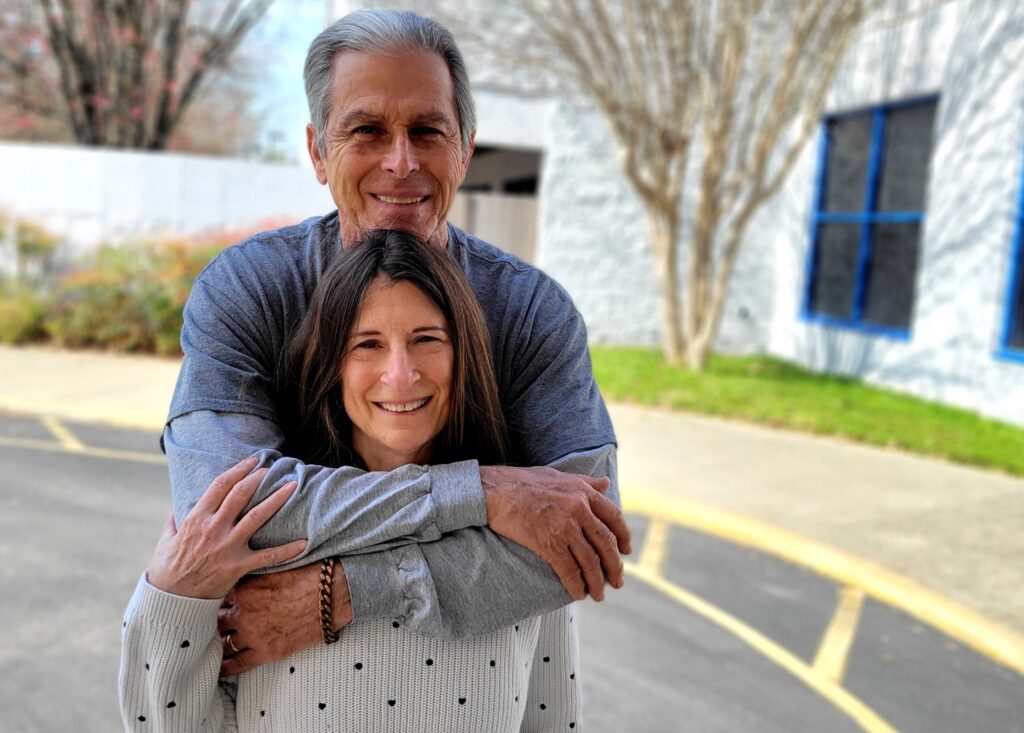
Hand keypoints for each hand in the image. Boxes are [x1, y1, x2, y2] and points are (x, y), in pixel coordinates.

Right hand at [147, 456, 306, 599]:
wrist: (172, 600)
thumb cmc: (168, 569)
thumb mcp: (167, 539)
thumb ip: (175, 519)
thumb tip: (178, 504)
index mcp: (196, 519)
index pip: (220, 485)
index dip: (238, 469)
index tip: (252, 461)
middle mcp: (213, 529)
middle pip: (240, 495)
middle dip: (257, 478)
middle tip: (271, 468)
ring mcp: (227, 547)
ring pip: (257, 517)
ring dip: (277, 499)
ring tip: (292, 486)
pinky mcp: (238, 566)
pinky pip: (267, 556)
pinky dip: (287, 550)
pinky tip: (304, 543)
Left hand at [218, 560, 353, 675]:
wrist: (332, 594)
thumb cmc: (307, 576)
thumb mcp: (273, 568)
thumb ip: (252, 575)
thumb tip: (237, 575)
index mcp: (243, 590)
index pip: (216, 598)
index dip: (212, 600)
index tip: (206, 602)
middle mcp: (243, 614)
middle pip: (215, 621)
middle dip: (210, 622)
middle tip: (204, 623)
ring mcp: (253, 635)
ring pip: (223, 643)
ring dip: (217, 643)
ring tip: (209, 644)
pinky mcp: (267, 652)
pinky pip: (238, 664)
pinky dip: (225, 667)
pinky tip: (217, 667)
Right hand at [480, 465, 631, 601]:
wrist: (495, 490)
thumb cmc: (524, 481)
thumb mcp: (559, 475)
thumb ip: (585, 482)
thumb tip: (605, 483)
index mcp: (584, 492)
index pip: (614, 518)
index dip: (623, 537)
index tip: (626, 552)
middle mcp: (579, 508)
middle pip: (606, 543)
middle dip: (614, 566)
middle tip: (617, 581)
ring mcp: (565, 527)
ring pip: (590, 561)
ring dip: (596, 581)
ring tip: (598, 594)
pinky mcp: (549, 543)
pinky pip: (569, 570)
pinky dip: (576, 585)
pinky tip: (577, 593)